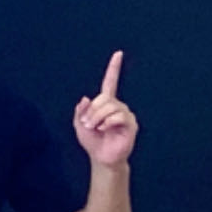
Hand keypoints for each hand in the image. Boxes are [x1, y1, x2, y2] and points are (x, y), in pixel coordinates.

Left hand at [73, 51, 137, 167]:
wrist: (101, 158)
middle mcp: (118, 106)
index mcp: (106, 103)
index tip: (118, 54)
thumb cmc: (92, 141)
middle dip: (92, 110)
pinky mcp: (131, 125)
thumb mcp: (79, 124)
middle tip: (87, 123)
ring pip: (110, 107)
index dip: (114, 68)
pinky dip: (107, 122)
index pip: (110, 82)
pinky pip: (118, 116)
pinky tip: (104, 129)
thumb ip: (80, 110)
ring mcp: (125, 115)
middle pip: (104, 98)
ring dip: (98, 117)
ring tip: (95, 128)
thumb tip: (86, 98)